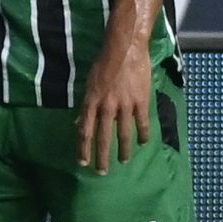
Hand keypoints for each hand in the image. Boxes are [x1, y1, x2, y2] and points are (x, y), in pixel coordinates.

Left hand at [75, 38, 152, 173]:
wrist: (125, 49)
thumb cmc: (103, 64)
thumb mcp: (89, 84)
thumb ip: (86, 106)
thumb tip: (79, 123)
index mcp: (91, 102)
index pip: (85, 131)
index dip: (83, 148)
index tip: (83, 162)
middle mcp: (106, 106)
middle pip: (103, 137)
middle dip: (101, 157)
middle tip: (101, 172)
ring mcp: (125, 105)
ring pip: (124, 134)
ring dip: (123, 150)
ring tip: (123, 161)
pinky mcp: (141, 101)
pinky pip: (142, 123)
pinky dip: (143, 135)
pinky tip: (143, 143)